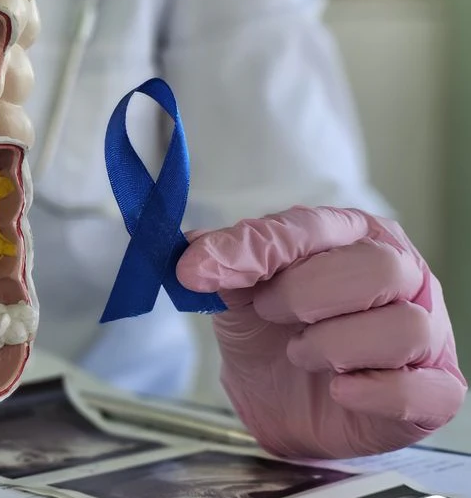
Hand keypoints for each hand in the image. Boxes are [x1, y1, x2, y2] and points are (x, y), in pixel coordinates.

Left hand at [177, 206, 465, 458]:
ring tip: (303, 354)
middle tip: (271, 314)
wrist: (276, 405)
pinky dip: (371, 392)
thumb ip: (225, 266)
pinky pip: (421, 390)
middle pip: (377, 268)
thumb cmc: (271, 335)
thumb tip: (195, 250)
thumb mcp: (238, 294)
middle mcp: (402, 276)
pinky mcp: (435, 390)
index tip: (197, 270)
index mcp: (354, 237)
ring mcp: (426, 333)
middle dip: (305, 296)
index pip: (314, 226)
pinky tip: (339, 390)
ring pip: (402, 327)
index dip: (255, 248)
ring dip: (333, 347)